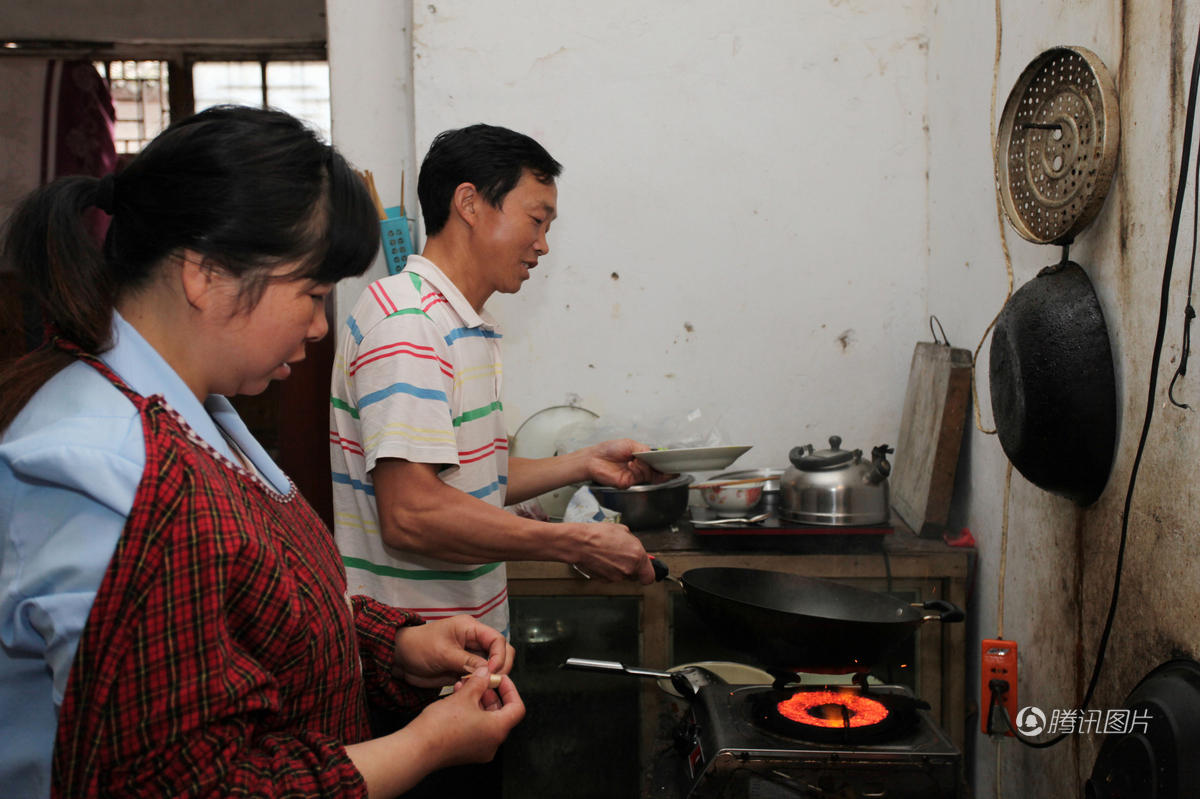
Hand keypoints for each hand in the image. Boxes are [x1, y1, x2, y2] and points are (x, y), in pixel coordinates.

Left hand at [392, 616, 515, 687]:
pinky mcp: (464, 670)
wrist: (400, 659)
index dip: (499, 656)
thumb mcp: (443, 652)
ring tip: (479, 688)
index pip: (497, 640)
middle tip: (491, 683)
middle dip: (500, 668)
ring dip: (489, 678)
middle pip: (500, 652)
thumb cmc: (418, 646)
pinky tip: (470, 690)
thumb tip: (488, 670)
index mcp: (470, 628)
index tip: (492, 672)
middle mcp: (474, 641)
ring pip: (492, 667)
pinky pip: (480, 678)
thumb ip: (467, 661)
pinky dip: (479, 685)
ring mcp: (470, 656)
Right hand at [409, 669, 524, 770]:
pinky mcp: (466, 752)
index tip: (500, 679)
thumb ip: (480, 682)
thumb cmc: (441, 726)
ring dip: (477, 701)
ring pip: (486, 720)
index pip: (517, 708)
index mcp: (498, 730)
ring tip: (463, 687)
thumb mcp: (464, 696)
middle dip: (490, 694)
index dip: (510, 690)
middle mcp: (492, 743)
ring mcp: (479, 750)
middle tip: (480, 681)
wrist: (417, 749)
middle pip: (501, 714)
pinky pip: (475, 729)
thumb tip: (486, 673)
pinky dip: (470, 713)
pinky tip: (456, 700)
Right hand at [566, 521, 654, 583]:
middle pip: (635, 575)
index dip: (647, 573)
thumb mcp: (622, 531)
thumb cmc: (598, 535)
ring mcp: (617, 576)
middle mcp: (629, 569)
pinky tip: (603, 559)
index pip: (649, 576)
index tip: (644, 569)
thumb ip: (633, 543)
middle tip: (623, 556)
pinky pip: (611, 576)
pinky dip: (608, 570)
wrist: (580, 543)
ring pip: (623, 576)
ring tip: (610, 554)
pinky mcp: (605, 580)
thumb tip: (635, 547)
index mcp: (637, 556)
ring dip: (619, 568)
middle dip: (631, 567)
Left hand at [583, 439, 673, 487]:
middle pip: (656, 471)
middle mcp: (638, 468)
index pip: (655, 462)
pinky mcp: (628, 482)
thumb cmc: (608, 449)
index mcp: (639, 458)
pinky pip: (639, 477)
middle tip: (667, 464)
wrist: (593, 458)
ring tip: (640, 459)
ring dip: (647, 466)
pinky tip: (633, 463)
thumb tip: (654, 453)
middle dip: (662, 467)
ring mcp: (634, 476)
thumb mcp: (629, 444)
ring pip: (649, 474)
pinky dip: (638, 470)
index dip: (664, 463)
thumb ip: (643, 449)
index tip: (672, 463)